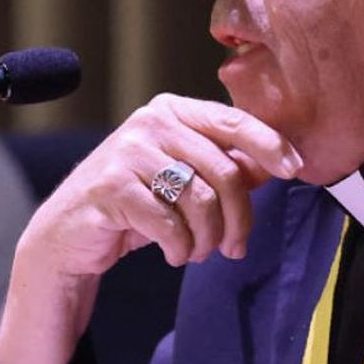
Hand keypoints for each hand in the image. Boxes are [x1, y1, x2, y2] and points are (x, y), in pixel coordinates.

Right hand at [25, 93, 302, 271]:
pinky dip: (179, 247)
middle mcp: (149, 123)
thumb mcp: (183, 180)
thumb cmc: (135, 204)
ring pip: (200, 200)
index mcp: (171, 110)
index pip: (232, 121)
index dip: (269, 144)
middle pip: (224, 170)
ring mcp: (127, 152)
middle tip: (234, 247)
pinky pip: (170, 224)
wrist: (69, 234)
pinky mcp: (112, 188)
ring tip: (196, 251)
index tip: (294, 169)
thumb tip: (277, 162)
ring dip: (207, 238)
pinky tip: (172, 253)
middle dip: (237, 218)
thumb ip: (226, 166)